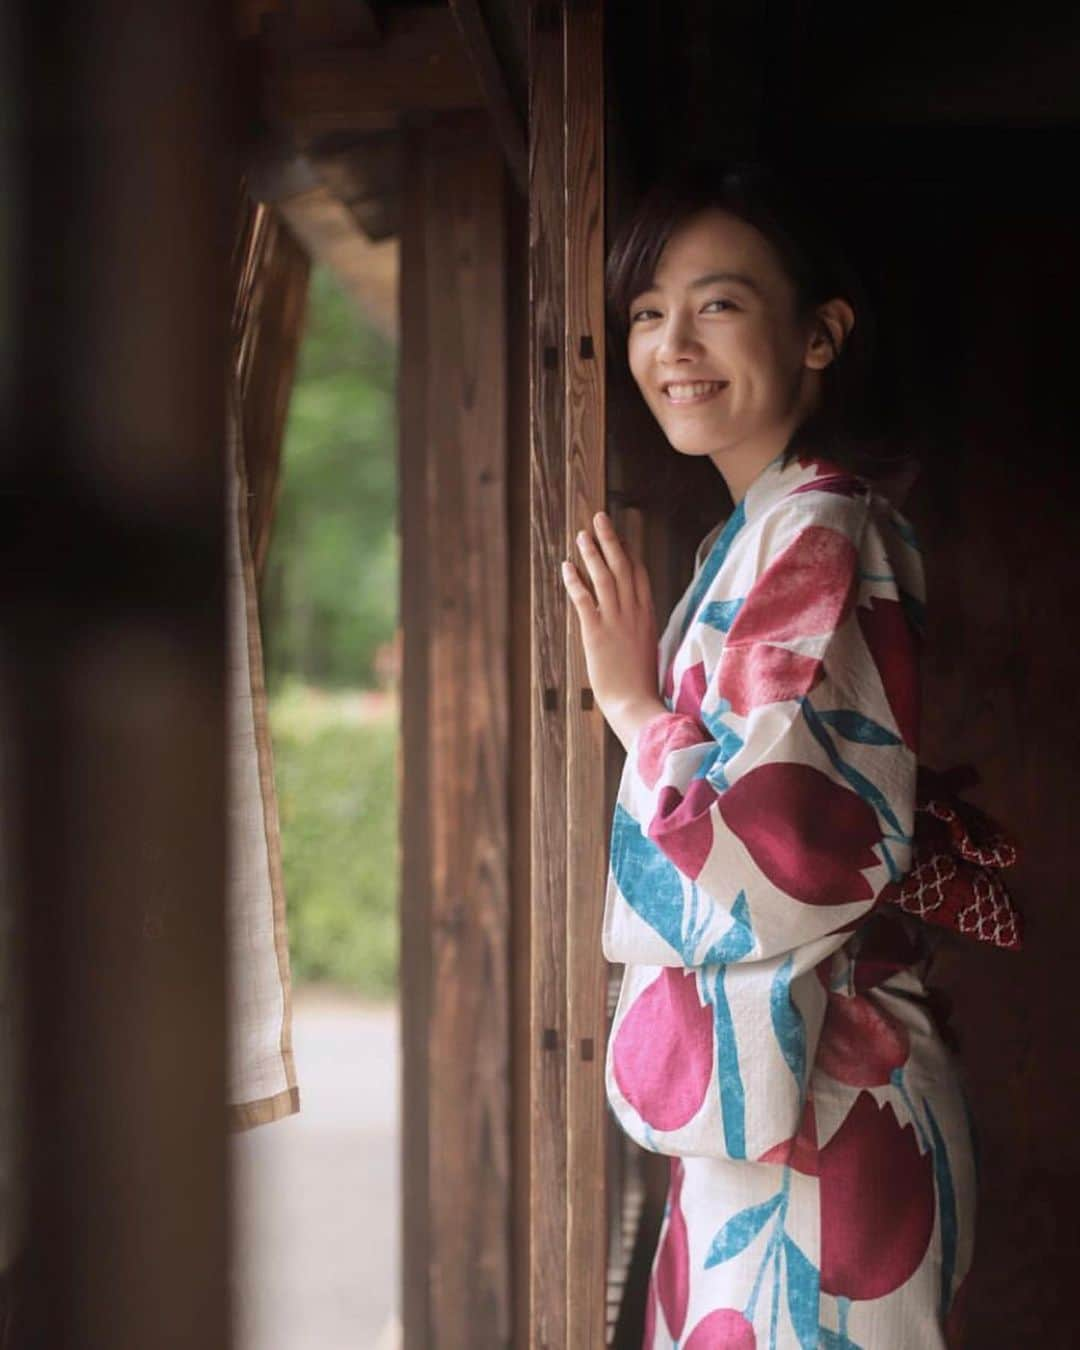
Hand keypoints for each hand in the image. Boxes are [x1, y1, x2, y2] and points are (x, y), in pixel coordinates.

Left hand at [560, 511, 667, 751]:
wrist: (636, 703)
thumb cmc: (641, 681)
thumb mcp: (648, 647)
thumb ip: (640, 626)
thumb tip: (635, 616)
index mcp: (648, 614)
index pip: (639, 574)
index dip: (628, 552)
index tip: (620, 536)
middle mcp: (634, 612)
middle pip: (622, 566)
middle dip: (610, 540)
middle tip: (599, 518)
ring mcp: (616, 620)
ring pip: (604, 577)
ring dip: (592, 553)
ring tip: (581, 535)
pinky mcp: (597, 632)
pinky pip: (585, 599)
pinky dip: (575, 581)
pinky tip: (566, 566)